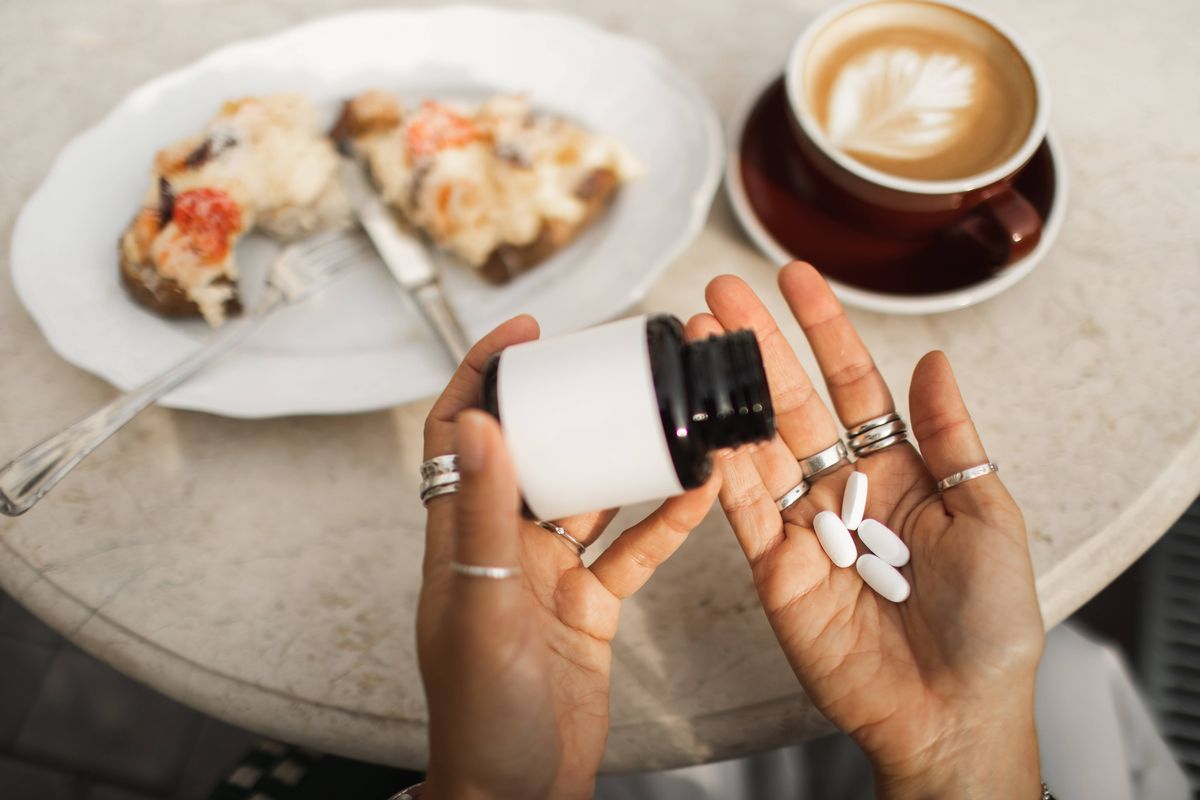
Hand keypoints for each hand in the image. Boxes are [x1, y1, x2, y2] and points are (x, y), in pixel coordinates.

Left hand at [417, 316, 718, 799]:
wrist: (518, 792)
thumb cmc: (479, 716)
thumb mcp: (480, 608)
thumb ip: (481, 518)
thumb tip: (476, 423)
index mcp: (460, 536)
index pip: (458, 432)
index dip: (483, 374)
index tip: (525, 332)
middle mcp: (503, 544)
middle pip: (536, 451)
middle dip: (571, 404)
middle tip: (614, 365)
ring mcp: (548, 573)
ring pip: (592, 494)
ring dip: (627, 457)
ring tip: (667, 413)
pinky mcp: (589, 604)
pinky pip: (631, 549)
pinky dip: (663, 522)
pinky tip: (697, 491)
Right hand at [696, 264, 1044, 798]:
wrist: (951, 709)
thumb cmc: (987, 622)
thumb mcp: (988, 516)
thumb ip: (952, 438)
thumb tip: (935, 360)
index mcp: (898, 470)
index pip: (853, 383)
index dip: (824, 329)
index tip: (795, 278)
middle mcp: (844, 490)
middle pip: (792, 404)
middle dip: (757, 346)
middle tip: (720, 293)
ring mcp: (803, 527)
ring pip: (757, 447)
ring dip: (727, 394)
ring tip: (696, 342)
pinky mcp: (772, 568)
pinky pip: (741, 511)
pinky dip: (720, 469)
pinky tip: (702, 423)